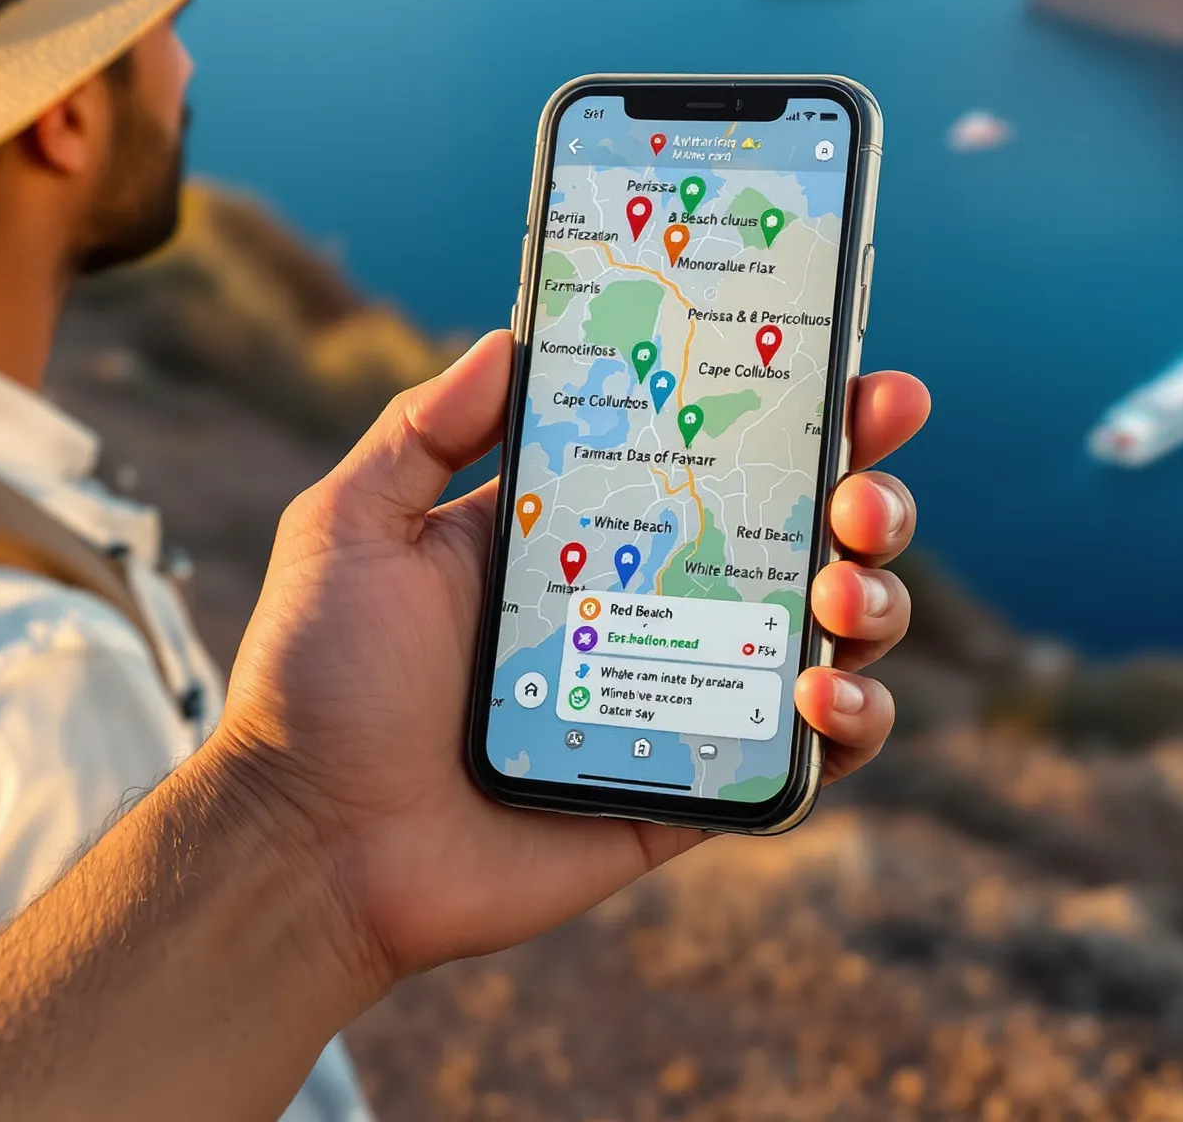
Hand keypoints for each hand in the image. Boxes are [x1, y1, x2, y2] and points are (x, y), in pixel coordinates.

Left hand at [213, 331, 930, 989]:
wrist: (309, 847)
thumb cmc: (316, 686)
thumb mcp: (352, 526)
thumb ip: (426, 429)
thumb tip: (512, 335)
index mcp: (581, 530)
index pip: (711, 451)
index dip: (797, 411)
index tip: (860, 374)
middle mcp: (646, 602)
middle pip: (801, 533)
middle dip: (868, 495)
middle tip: (864, 489)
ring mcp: (677, 694)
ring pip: (828, 637)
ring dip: (874, 600)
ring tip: (842, 593)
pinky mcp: (690, 790)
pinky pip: (806, 760)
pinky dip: (852, 723)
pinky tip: (826, 693)